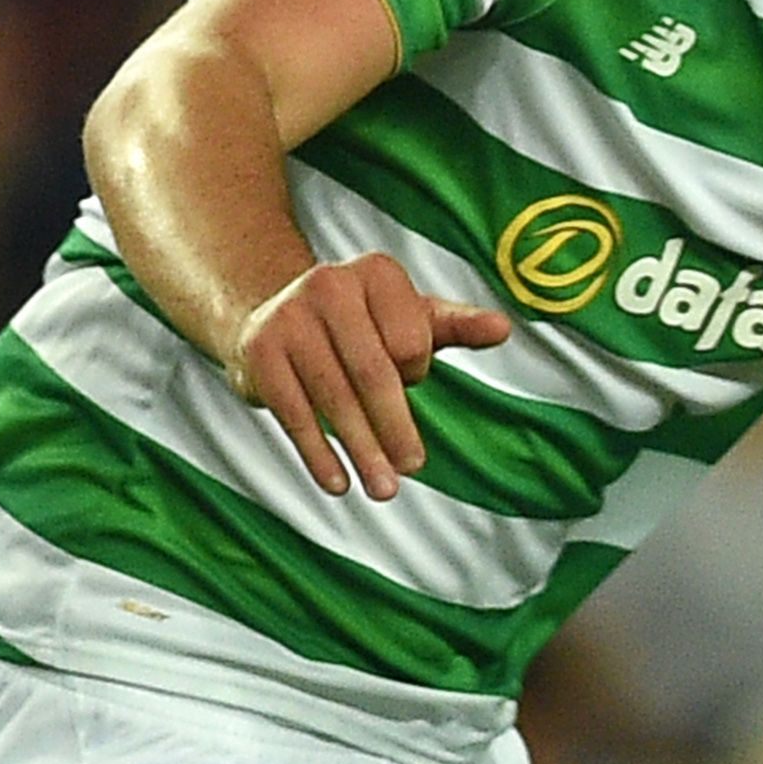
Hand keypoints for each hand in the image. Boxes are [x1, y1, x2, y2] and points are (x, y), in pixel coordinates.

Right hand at [232, 253, 511, 498]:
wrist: (268, 317)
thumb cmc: (359, 324)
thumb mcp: (410, 318)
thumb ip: (457, 326)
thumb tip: (504, 329)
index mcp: (376, 273)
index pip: (411, 339)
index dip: (416, 370)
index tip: (408, 380)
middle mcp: (329, 284)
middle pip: (374, 372)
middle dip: (396, 428)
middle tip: (413, 468)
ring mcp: (289, 317)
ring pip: (335, 397)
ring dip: (362, 450)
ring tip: (383, 489)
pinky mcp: (258, 351)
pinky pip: (294, 412)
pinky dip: (318, 453)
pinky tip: (338, 483)